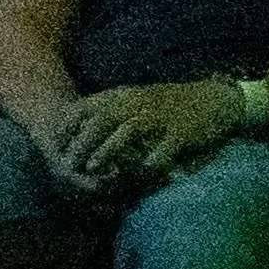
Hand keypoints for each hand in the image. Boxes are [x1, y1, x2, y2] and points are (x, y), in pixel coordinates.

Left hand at [54, 79, 248, 182]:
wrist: (213, 99)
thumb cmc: (167, 104)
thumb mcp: (134, 100)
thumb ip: (109, 110)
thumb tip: (76, 125)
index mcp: (123, 96)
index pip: (86, 107)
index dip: (68, 126)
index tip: (55, 145)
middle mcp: (138, 104)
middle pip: (103, 119)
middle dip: (83, 142)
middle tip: (69, 163)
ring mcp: (160, 117)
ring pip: (129, 130)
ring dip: (109, 150)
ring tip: (94, 168)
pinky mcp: (182, 131)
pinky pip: (165, 146)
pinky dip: (153, 159)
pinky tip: (142, 172)